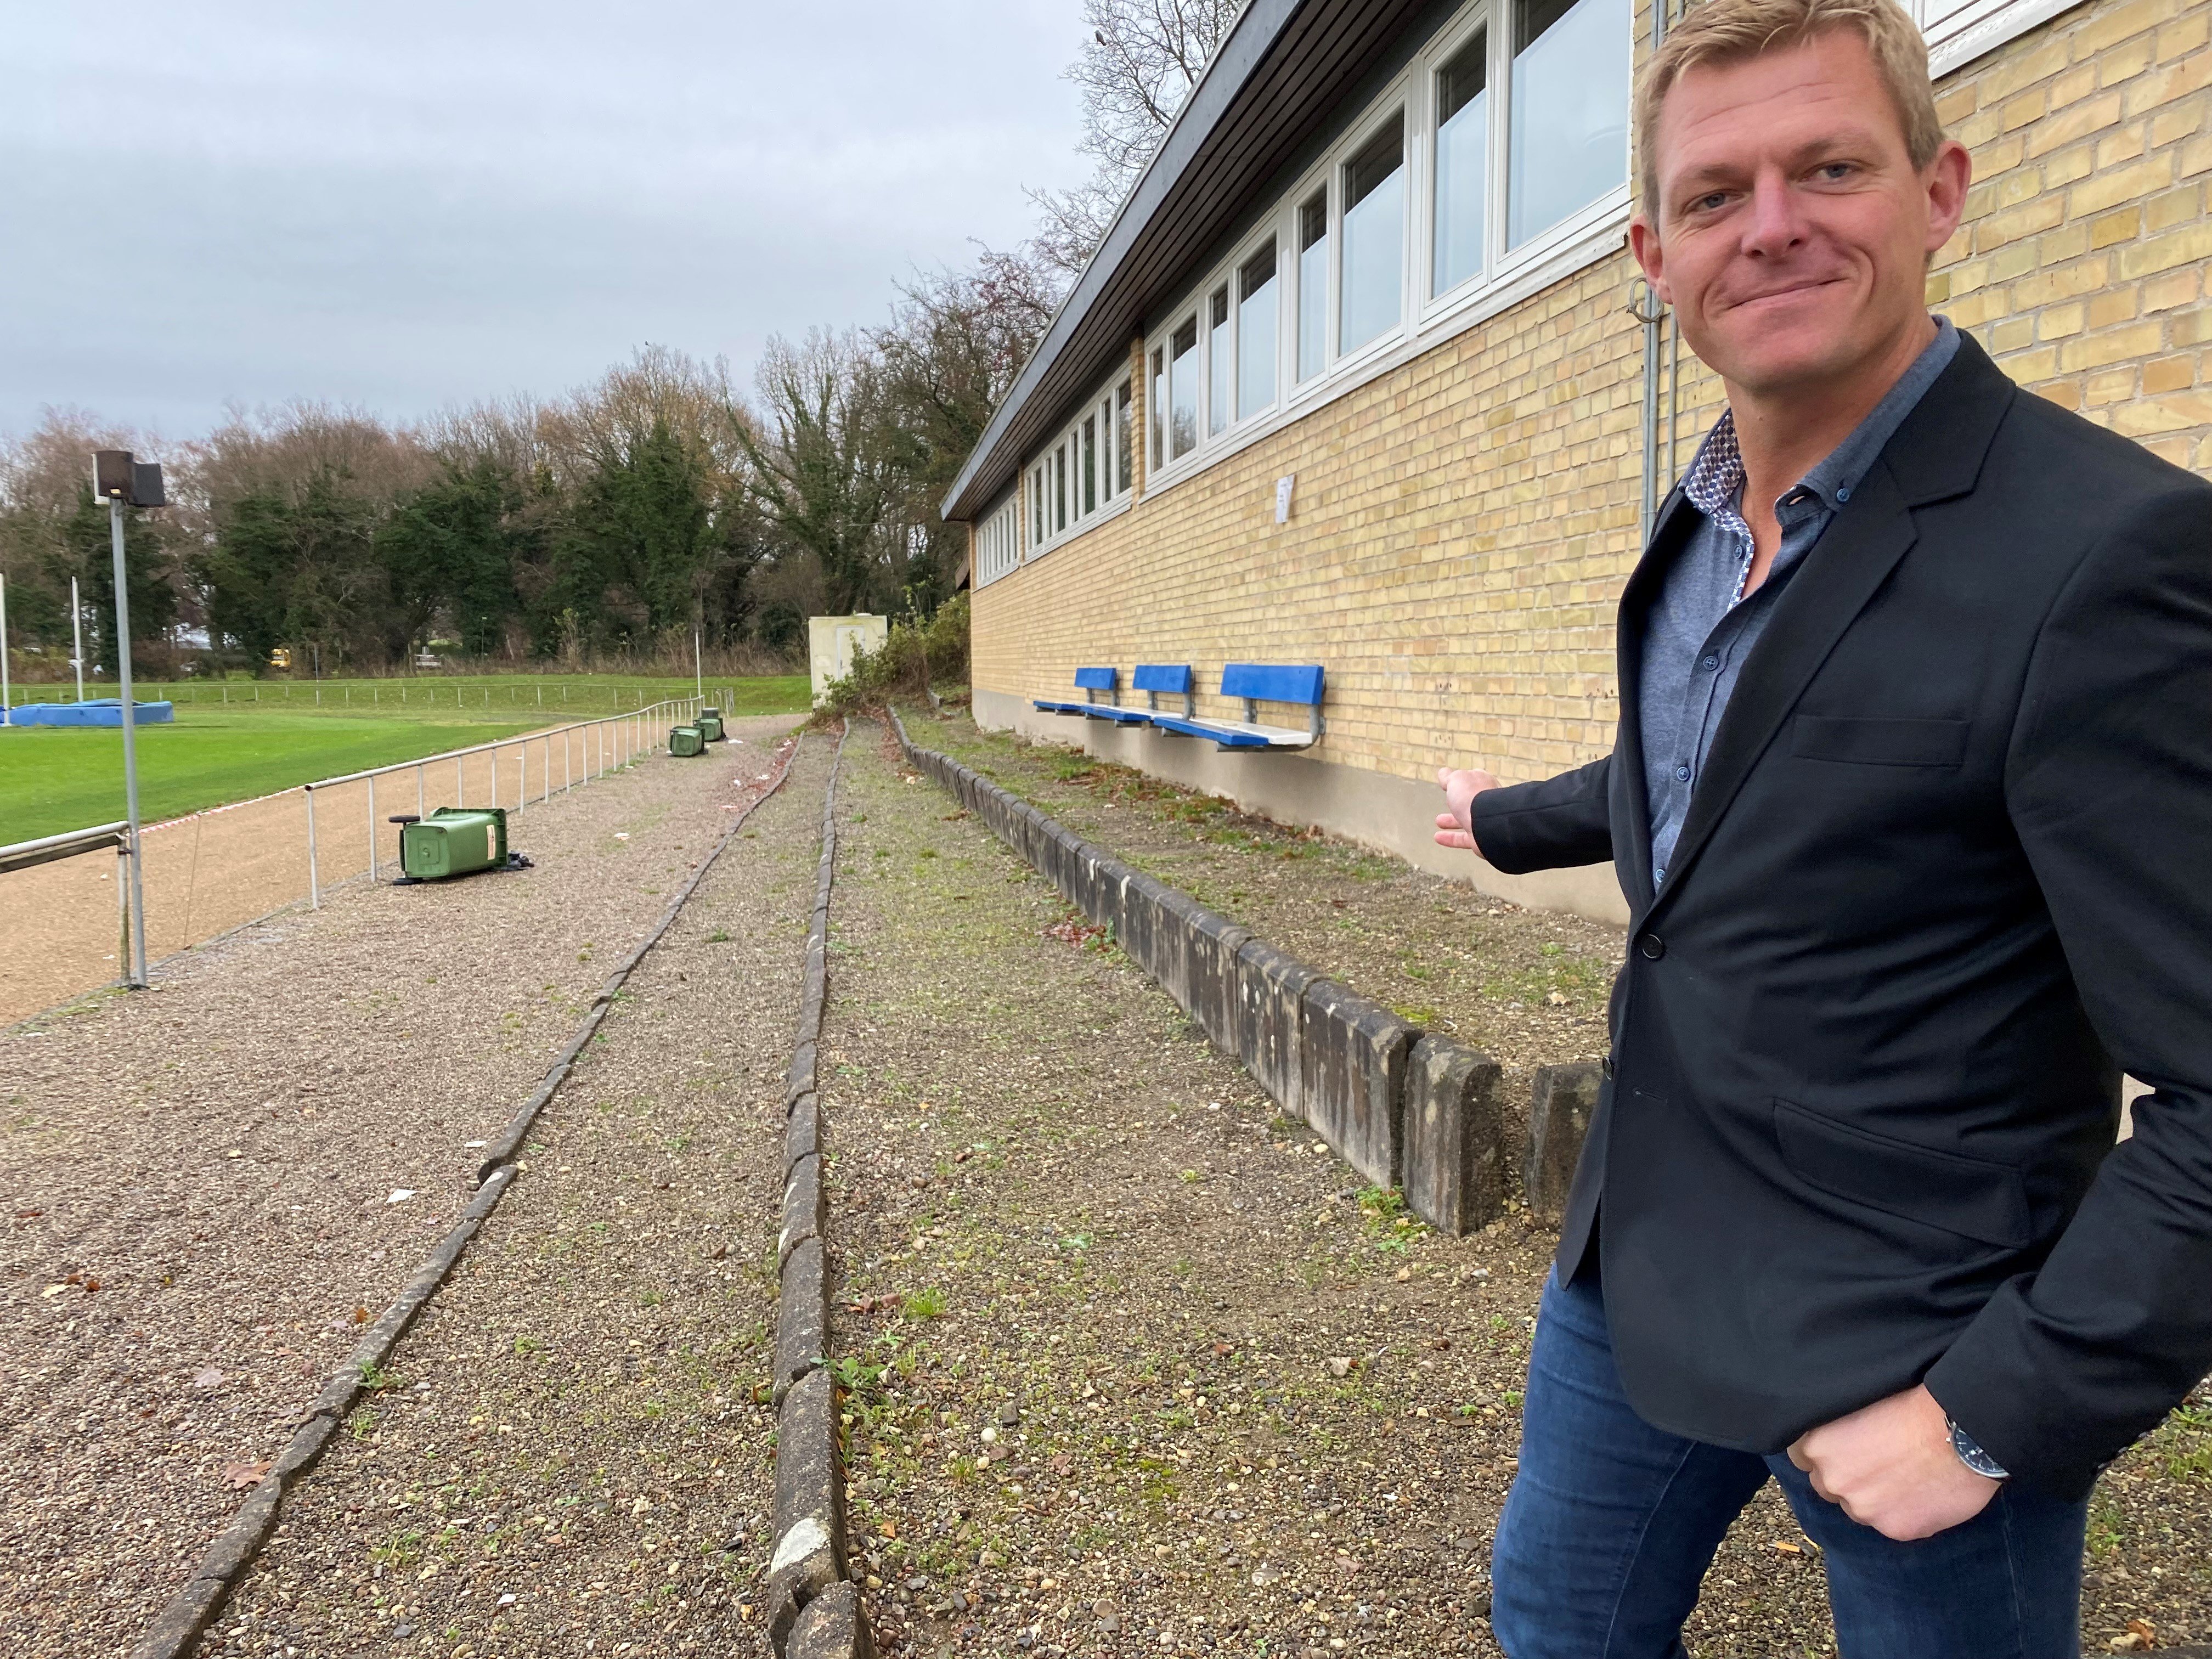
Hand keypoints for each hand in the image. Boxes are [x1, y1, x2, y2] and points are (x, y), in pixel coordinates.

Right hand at [1434, 766, 1501, 855]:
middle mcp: (1487, 803)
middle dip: (1458, 802)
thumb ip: (1449, 777)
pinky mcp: (1481, 839)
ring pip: (1467, 821)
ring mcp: (1485, 821)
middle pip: (1471, 801)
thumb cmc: (1473, 797)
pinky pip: (1464, 839)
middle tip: (1448, 802)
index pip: (1473, 779)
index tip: (1450, 783)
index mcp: (1484, 784)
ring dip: (1451, 821)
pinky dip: (1450, 838)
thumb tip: (1443, 772)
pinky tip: (1438, 838)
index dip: (1462, 780)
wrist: (1488, 824)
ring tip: (1438, 821)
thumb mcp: (1456, 779)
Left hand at [1788, 1385, 2000, 1540]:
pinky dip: (1906, 1513)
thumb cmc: (1912, 1404)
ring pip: (1860, 1508)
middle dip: (1848, 1477)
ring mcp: (1863, 1508)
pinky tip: (1925, 1492)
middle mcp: (1833, 1480)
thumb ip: (1837, 1430)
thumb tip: (1833, 1443)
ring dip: (1876, 1499)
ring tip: (1907, 1476)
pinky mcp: (1895, 1529)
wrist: (1961, 1430)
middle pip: (1828, 1485)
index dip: (1823, 1454)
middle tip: (1879, 1463)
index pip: (1801, 1457)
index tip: (1842, 1449)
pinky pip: (1893, 1524)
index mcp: (1817, 1445)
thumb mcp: (1858, 1404)